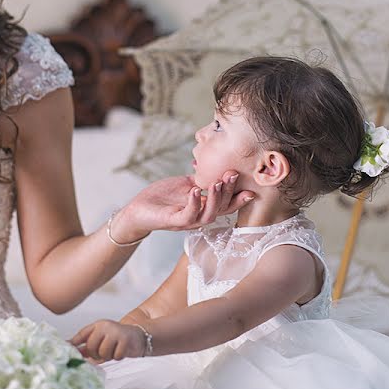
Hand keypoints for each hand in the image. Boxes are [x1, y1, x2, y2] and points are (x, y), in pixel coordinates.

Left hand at [70, 320, 146, 361]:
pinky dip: (118, 357)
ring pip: (103, 353)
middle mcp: (106, 326)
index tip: (66, 349)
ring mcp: (116, 332)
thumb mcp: (101, 339)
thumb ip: (86, 345)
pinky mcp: (125, 340)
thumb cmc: (117, 339)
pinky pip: (115, 356)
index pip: (82, 334)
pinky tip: (121, 351)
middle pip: (91, 347)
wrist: (138, 336)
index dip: (74, 343)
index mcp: (98, 325)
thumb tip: (69, 348)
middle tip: (103, 352)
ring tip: (113, 350)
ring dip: (108, 356)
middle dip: (96, 354)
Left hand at [112, 172, 253, 241]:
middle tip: (232, 174)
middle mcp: (199, 217)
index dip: (239, 198)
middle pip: (222, 209)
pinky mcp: (174, 221)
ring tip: (217, 183)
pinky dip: (194, 203)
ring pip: (209, 215)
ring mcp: (187, 222)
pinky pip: (188, 216)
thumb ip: (200, 179)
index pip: (226, 205)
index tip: (250, 188)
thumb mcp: (185, 185)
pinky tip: (195, 190)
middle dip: (229, 193)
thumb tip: (215, 166)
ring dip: (215, 199)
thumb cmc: (162, 198)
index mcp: (203, 208)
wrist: (138, 209)